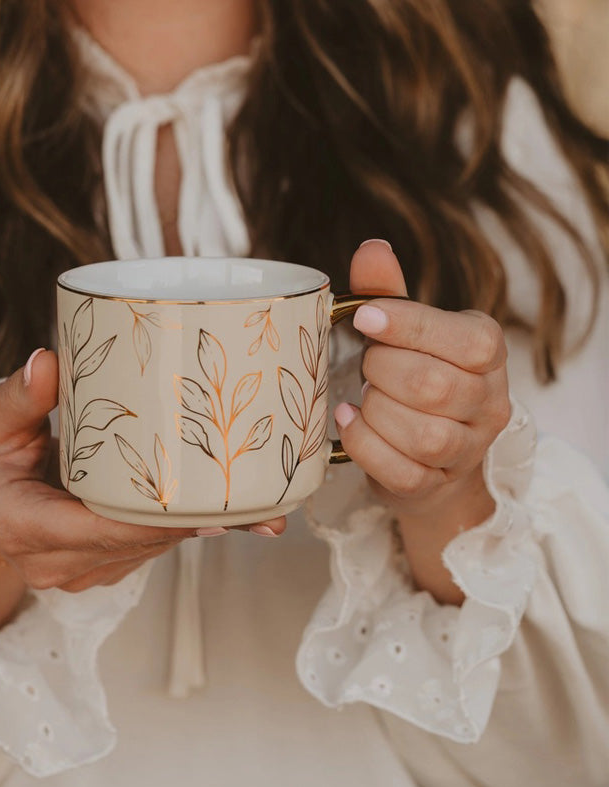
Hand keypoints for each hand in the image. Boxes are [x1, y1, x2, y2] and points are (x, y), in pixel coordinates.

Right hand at [0, 350, 284, 637]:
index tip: (212, 499)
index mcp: (24, 527)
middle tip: (262, 500)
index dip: (162, 517)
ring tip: (257, 499)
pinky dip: (182, 526)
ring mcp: (78, 571)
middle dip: (200, 520)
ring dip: (200, 525)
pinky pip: (147, 548)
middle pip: (141, 543)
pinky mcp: (97, 565)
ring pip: (151, 550)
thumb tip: (52, 363)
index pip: (104, 527)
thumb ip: (19, 396)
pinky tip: (225, 507)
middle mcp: (55, 562)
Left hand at [333, 240, 510, 601]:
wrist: (427, 451)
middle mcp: (489, 401)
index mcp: (487, 350)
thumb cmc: (412, 375)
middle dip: (383, 372)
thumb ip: (387, 292)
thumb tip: (371, 249)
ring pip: (424, 436)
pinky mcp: (436, 485)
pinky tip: (349, 423)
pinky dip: (365, 446)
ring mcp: (467, 449)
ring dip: (376, 412)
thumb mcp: (404, 330)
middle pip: (435, 388)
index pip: (463, 340)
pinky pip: (402, 472)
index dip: (407, 327)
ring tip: (361, 397)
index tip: (363, 319)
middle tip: (364, 365)